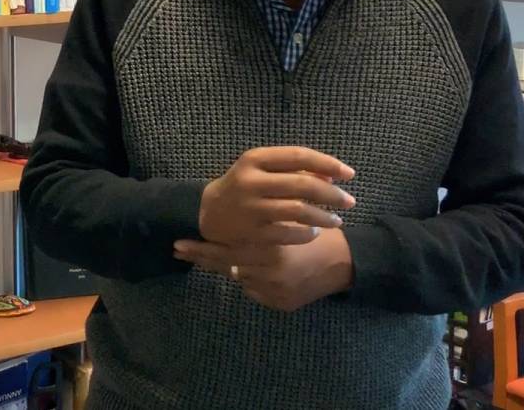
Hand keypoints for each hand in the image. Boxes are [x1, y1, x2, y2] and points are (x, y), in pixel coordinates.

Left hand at [173, 229, 354, 311]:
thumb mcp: (290, 218)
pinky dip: (252, 280)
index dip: (201, 248)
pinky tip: (248, 269)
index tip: (178, 243)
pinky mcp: (282, 305)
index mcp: (271, 249)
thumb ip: (261, 223)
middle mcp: (271, 274)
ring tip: (208, 255)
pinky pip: (257, 292)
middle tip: (177, 250)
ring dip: (231, 266)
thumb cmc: (317, 232)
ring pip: (242, 278)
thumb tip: (229, 224)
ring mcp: (276, 292)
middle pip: (227, 267)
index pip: (226, 250)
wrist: (346, 263)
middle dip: (202, 258)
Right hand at [198, 146, 355, 245]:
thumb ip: (293, 168)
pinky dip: (306, 234)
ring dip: (324, 216)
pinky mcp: (252, 233)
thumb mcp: (261, 169)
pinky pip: (289, 234)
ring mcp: (251, 208)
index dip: (328, 163)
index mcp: (254, 159)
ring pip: (299, 211)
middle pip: (302, 185)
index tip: (349, 174)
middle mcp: (251, 182)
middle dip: (332, 194)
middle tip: (349, 201)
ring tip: (336, 220)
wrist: (207, 212)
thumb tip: (332, 176)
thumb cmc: (243, 186)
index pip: (299, 155)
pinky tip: (314, 233)